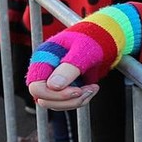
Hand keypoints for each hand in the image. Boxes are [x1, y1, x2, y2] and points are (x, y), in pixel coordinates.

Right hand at [25, 3, 141, 108]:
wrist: (106, 37)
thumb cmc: (93, 37)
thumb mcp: (83, 50)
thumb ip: (68, 67)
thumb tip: (53, 86)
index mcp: (43, 58)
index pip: (36, 87)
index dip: (53, 94)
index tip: (76, 90)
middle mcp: (45, 71)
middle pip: (44, 100)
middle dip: (68, 100)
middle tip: (88, 90)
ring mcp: (54, 80)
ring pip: (55, 104)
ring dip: (76, 101)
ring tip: (92, 89)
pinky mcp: (65, 87)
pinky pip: (67, 102)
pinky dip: (81, 100)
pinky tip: (92, 88)